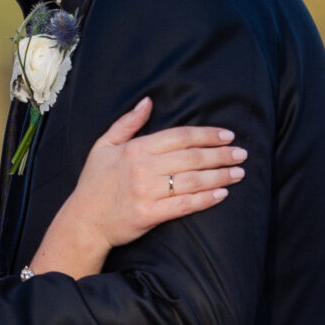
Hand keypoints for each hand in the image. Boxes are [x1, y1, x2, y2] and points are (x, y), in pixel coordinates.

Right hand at [43, 99, 247, 277]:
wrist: (82, 223)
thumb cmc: (93, 185)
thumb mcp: (103, 147)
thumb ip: (127, 123)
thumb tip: (148, 102)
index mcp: (136, 149)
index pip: (181, 136)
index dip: (207, 135)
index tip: (228, 136)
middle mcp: (143, 169)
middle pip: (192, 157)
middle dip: (221, 155)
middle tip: (241, 154)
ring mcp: (147, 192)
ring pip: (193, 181)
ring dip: (220, 176)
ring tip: (239, 173)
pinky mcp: (149, 215)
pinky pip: (184, 205)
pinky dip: (206, 199)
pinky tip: (221, 194)